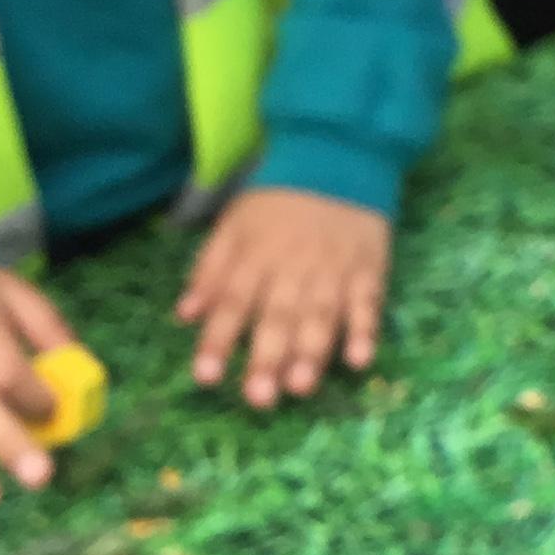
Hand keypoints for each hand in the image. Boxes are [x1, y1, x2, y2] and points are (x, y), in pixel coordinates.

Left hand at [176, 188, 391, 408]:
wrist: (338, 156)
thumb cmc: (278, 199)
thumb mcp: (233, 224)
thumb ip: (209, 269)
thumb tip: (186, 315)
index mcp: (255, 257)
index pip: (233, 302)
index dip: (218, 340)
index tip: (206, 377)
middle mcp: (293, 268)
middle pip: (278, 316)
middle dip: (267, 357)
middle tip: (258, 398)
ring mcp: (334, 270)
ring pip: (321, 315)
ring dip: (312, 352)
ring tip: (300, 387)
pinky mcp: (369, 269)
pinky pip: (368, 303)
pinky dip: (365, 331)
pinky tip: (359, 360)